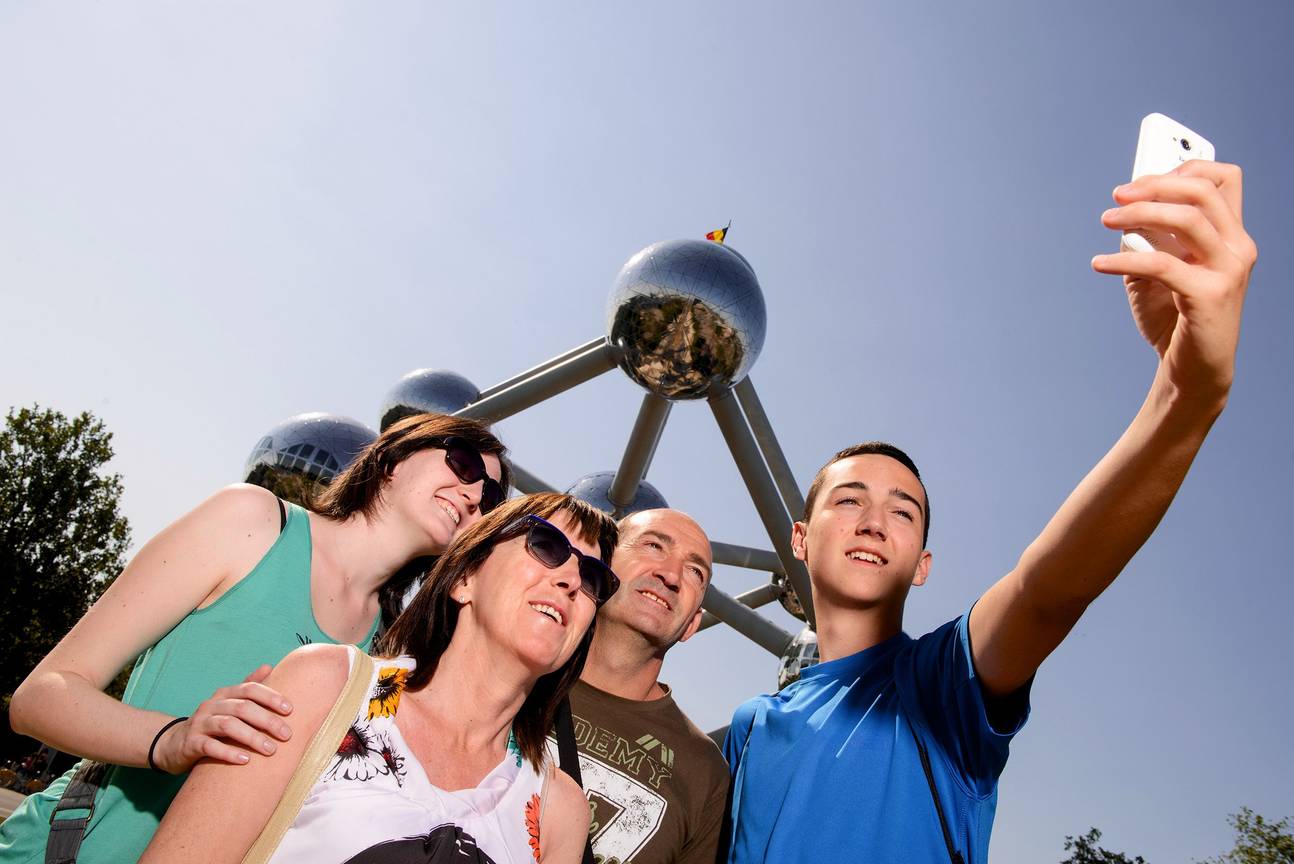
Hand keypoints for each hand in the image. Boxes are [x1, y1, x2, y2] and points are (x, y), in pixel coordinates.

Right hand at [154, 664, 293, 773]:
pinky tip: (245, 760)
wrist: (174, 744)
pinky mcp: (191, 743)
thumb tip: (269, 666)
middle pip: (242, 708)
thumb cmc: (211, 724)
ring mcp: (199, 723)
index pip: (250, 689)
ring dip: (252, 737)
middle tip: (287, 735)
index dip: (271, 697)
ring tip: (270, 750)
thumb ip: (247, 687)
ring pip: (228, 725)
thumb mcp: (228, 704)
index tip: (290, 710)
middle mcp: (212, 705)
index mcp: (224, 694)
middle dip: (267, 720)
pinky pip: (210, 746)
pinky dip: (228, 752)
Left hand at [1092, 160, 1256, 408]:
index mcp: (1230, 235)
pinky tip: (1099, 263)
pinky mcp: (1211, 295)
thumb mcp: (1157, 272)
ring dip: (1139, 213)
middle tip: (1116, 195)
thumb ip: (1148, 240)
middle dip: (1155, 185)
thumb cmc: (1174, 319)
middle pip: (1203, 191)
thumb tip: (1124, 212)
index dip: (1181, 168)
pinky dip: (1125, 259)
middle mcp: (1238, 247)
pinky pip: (1162, 264)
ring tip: (1106, 221)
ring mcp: (1230, 270)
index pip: (1223, 179)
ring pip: (1188, 218)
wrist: (1191, 370)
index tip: (1140, 181)